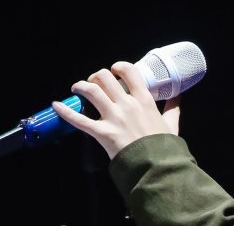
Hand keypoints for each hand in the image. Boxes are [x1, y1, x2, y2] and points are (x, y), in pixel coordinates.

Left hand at [52, 61, 181, 158]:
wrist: (156, 166)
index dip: (119, 66)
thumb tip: (177, 98)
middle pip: (105, 78)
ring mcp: (113, 117)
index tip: (114, 70)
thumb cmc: (163, 146)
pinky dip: (65, 111)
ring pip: (92, 91)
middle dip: (96, 77)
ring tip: (76, 88)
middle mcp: (127, 104)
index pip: (129, 72)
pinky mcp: (101, 132)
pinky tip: (56, 105)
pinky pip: (79, 120)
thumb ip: (173, 109)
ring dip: (81, 86)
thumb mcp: (172, 124)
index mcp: (144, 100)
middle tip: (94, 82)